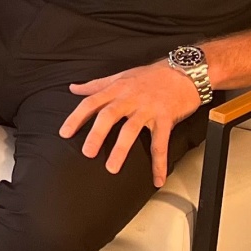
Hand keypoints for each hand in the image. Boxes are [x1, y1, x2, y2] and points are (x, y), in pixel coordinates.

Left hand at [59, 61, 202, 187]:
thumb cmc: (151, 75)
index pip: (91, 102)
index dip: (76, 118)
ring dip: (121, 149)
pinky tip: (157, 179)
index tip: (64, 133)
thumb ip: (96, 85)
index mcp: (117, 89)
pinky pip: (161, 143)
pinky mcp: (166, 118)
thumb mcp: (121, 76)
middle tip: (87, 153)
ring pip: (131, 130)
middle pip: (109, 115)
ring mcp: (148, 108)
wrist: (185, 72)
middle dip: (97, 134)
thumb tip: (73, 88)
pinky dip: (159, 163)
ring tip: (112, 168)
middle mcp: (130, 98)